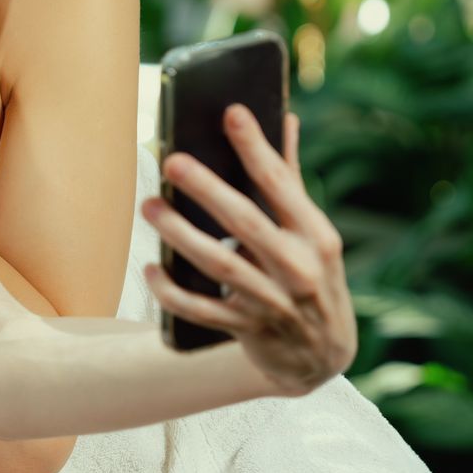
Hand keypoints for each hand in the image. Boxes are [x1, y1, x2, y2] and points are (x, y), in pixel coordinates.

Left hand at [140, 107, 355, 395]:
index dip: (256, 148)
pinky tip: (151, 269)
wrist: (322, 359)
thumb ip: (290, 178)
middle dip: (208, 190)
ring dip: (180, 234)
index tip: (232, 113)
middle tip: (172, 161)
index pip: (283, 185)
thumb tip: (282, 116)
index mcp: (317, 236)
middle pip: (246, 223)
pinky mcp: (247, 331)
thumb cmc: (312, 276)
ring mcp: (272, 303)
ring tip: (150, 206)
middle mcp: (298, 269)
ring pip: (219, 265)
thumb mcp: (314, 234)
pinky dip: (172, 292)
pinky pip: (201, 311)